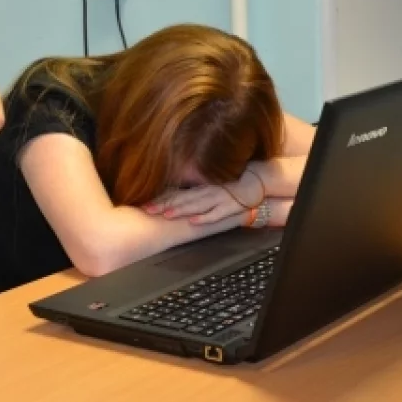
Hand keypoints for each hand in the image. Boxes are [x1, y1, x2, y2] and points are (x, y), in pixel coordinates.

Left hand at [143, 171, 264, 224]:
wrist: (257, 179)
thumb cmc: (231, 184)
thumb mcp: (210, 185)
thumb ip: (194, 192)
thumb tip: (173, 199)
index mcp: (200, 187)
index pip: (176, 193)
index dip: (160, 199)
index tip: (144, 204)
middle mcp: (206, 192)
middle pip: (182, 199)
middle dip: (164, 205)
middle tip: (147, 210)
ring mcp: (218, 199)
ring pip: (196, 205)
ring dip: (181, 210)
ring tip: (166, 215)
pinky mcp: (230, 207)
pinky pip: (216, 214)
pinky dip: (205, 218)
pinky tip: (194, 221)